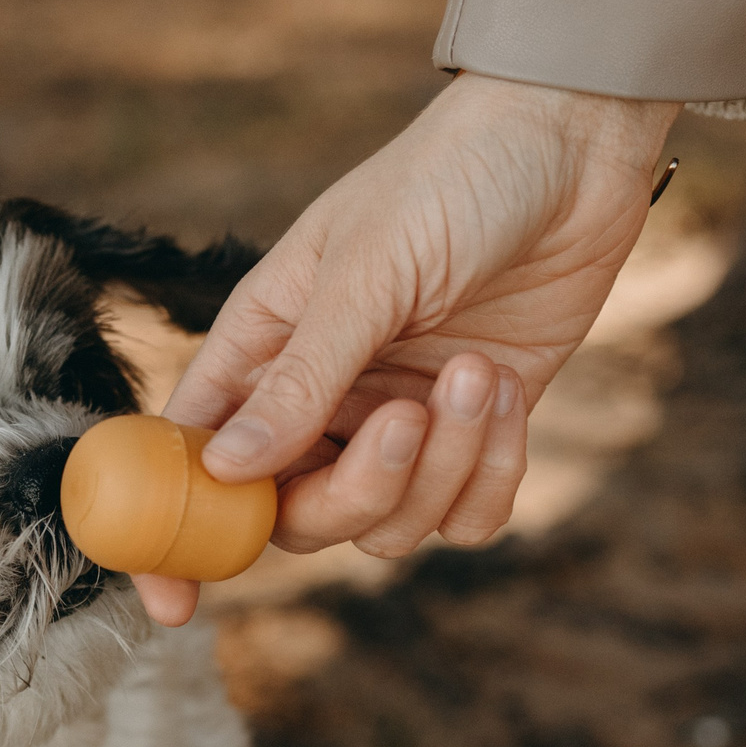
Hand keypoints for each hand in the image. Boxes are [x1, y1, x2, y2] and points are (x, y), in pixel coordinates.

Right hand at [133, 73, 676, 626]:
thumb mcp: (367, 270)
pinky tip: (506, 388)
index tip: (173, 603)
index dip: (174, 539)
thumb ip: (301, 377)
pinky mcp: (475, 435)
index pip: (192, 463)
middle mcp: (321, 400)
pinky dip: (492, 472)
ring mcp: (398, 423)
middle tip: (406, 420)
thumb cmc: (449, 178)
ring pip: (390, 525)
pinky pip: (466, 515)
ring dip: (442, 467)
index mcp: (263, 351)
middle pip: (298, 519)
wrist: (572, 143)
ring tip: (477, 373)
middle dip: (357, 489)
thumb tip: (227, 471)